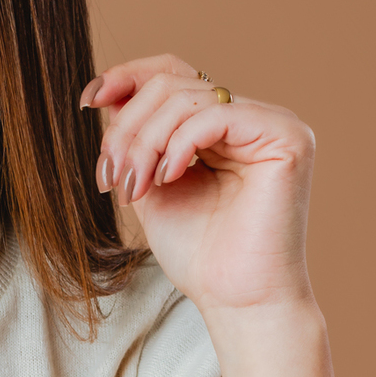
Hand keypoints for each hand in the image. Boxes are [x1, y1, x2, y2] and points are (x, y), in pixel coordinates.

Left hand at [81, 54, 316, 318]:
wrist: (236, 301)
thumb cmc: (199, 255)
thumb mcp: (150, 185)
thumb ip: (136, 140)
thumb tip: (106, 93)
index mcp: (222, 127)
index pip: (173, 76)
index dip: (128, 78)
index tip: (88, 101)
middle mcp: (251, 118)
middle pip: (172, 86)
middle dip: (128, 130)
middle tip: (113, 178)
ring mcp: (272, 124)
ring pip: (186, 99)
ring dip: (144, 143)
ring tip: (134, 189)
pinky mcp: (286, 137)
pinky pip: (215, 115)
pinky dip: (178, 145)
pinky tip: (167, 179)